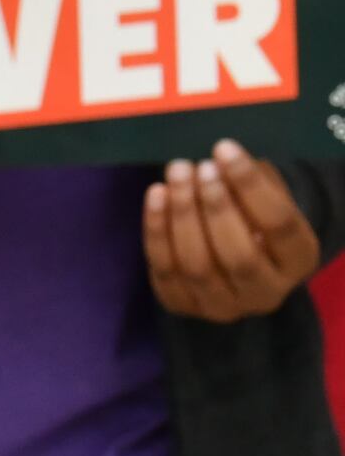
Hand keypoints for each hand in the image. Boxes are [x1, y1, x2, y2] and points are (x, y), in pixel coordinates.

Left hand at [144, 141, 323, 321]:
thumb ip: (249, 181)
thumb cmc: (252, 213)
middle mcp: (267, 293)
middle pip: (239, 255)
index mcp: (299, 260)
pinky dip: (157, 230)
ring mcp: (224, 307)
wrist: (233, 251)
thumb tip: (221, 159)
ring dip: (182, 215)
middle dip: (214, 206)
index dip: (250, 186)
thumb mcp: (266, 195)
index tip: (224, 149)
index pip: (279, 226)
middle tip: (198, 166)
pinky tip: (156, 194)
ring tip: (176, 174)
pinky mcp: (183, 306)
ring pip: (198, 266)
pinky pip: (165, 270)